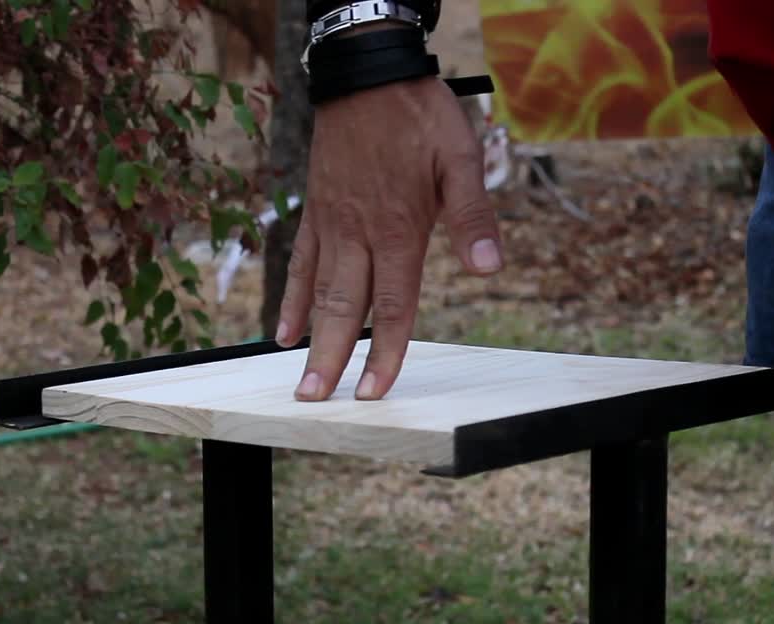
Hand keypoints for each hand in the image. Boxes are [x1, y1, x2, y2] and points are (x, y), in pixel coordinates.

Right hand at [275, 75, 503, 400]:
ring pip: (318, 291)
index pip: (394, 305)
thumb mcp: (460, 158)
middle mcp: (359, 234)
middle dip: (333, 358)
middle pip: (346, 308)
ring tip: (298, 376)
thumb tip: (490, 269)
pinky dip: (293, 298)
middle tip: (317, 399)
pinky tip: (283, 329)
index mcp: (397, 228)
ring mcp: (332, 224)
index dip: (387, 352)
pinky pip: (300, 261)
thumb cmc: (419, 115)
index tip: (374, 391)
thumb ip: (472, 217)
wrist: (365, 72)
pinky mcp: (317, 210)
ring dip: (309, 337)